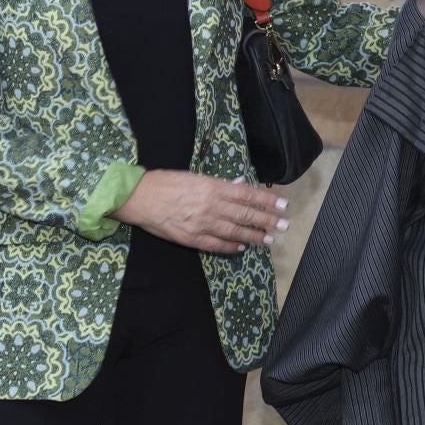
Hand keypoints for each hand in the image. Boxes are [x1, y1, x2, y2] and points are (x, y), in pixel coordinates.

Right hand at [113, 171, 287, 253]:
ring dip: (254, 237)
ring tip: (269, 240)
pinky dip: (231, 247)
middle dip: (267, 220)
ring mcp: (203, 224)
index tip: (283, 204)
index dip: (267, 200)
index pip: (247, 194)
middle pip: (246, 214)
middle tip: (284, 225)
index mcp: (212, 187)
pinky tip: (241, 248)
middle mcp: (212, 206)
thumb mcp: (193, 176)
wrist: (140, 198)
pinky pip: (217, 245)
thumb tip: (240, 185)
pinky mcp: (192, 238)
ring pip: (235, 232)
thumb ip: (218, 183)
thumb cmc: (165, 182)